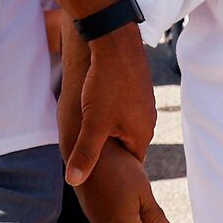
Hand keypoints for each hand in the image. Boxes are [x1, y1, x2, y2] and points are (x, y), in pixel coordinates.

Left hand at [63, 26, 154, 184]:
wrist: (115, 40)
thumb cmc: (106, 83)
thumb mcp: (93, 123)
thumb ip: (85, 153)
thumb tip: (74, 182)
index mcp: (142, 135)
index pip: (131, 165)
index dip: (115, 170)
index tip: (98, 174)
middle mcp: (148, 121)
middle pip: (128, 145)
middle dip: (111, 149)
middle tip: (90, 152)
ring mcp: (144, 103)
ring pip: (125, 125)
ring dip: (110, 128)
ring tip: (91, 129)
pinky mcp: (137, 87)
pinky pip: (124, 107)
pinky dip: (112, 111)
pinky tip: (97, 105)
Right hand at [73, 140, 181, 222]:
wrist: (88, 149)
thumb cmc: (120, 169)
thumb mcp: (145, 193)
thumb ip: (159, 220)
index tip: (148, 211)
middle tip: (138, 194)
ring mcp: (95, 221)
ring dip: (127, 215)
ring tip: (125, 187)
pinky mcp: (89, 211)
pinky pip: (107, 219)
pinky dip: (115, 208)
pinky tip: (114, 185)